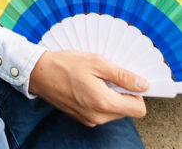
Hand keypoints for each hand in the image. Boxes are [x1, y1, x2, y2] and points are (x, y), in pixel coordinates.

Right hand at [29, 50, 146, 126]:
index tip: (128, 80)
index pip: (138, 109)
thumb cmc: (64, 64)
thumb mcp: (95, 62)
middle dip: (122, 92)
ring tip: (94, 78)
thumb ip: (121, 75)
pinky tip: (87, 84)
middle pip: (126, 110)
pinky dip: (99, 99)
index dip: (137, 93)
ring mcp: (89, 120)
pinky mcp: (82, 118)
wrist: (38, 73)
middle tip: (107, 74)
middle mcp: (98, 117)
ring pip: (114, 111)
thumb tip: (142, 84)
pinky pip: (101, 111)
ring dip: (110, 95)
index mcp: (103, 103)